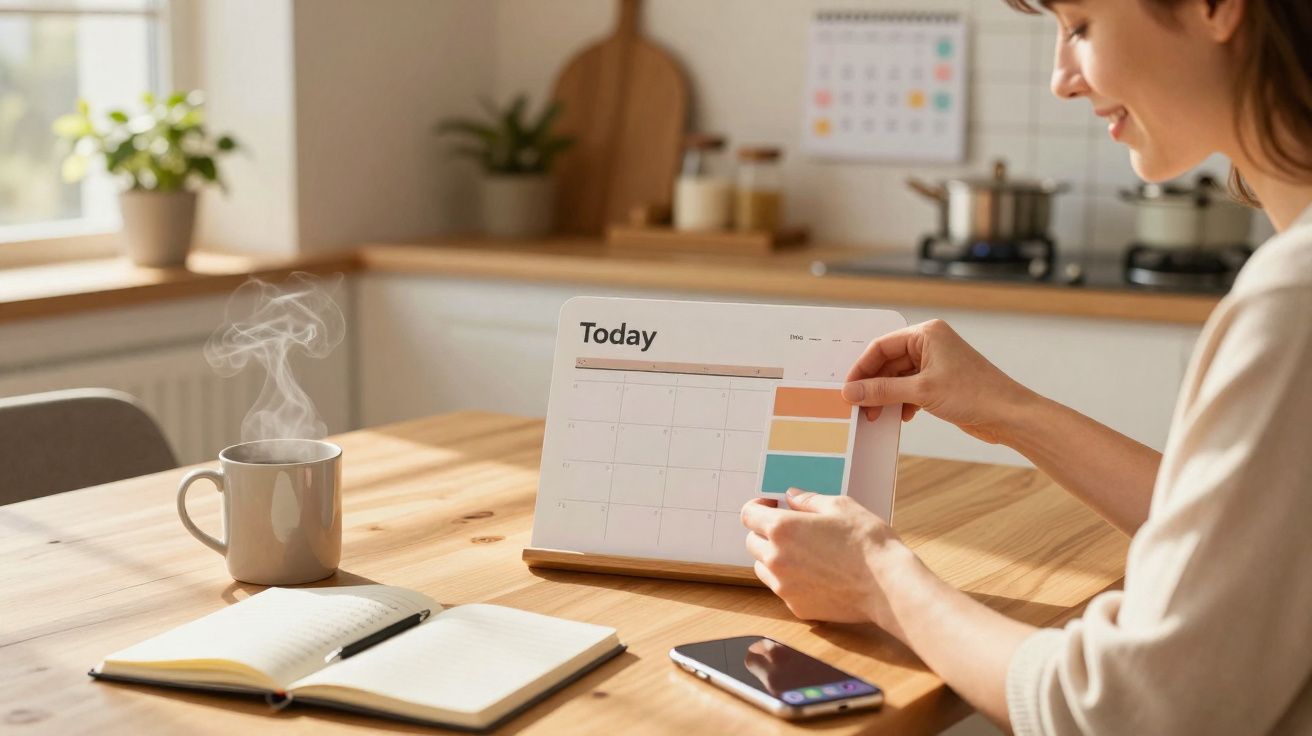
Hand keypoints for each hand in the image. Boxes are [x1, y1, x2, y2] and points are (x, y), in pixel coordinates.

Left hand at [740, 489, 920, 638]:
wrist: (887, 585)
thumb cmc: (867, 542)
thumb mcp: (840, 506)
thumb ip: (809, 500)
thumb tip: (791, 497)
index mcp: (782, 529)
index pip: (748, 515)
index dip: (758, 507)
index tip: (772, 506)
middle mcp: (776, 559)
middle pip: (752, 542)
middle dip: (765, 533)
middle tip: (792, 530)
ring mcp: (784, 587)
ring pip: (763, 568)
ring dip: (774, 558)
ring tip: (804, 553)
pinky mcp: (797, 607)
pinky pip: (783, 590)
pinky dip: (791, 581)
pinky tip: (817, 575)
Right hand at [842, 319, 1029, 444]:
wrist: (1008, 415)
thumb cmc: (974, 394)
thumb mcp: (921, 391)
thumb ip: (882, 390)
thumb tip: (851, 392)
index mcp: (926, 333)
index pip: (881, 346)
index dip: (861, 368)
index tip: (848, 389)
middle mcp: (930, 344)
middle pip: (888, 362)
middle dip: (873, 385)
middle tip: (859, 406)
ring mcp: (936, 363)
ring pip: (898, 377)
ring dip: (886, 397)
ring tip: (876, 415)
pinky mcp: (940, 382)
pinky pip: (910, 388)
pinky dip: (901, 402)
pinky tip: (902, 416)